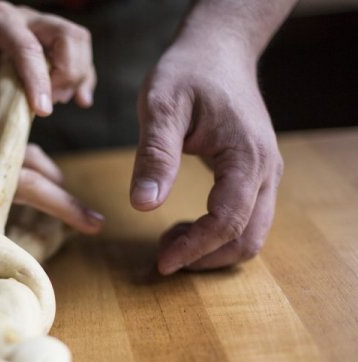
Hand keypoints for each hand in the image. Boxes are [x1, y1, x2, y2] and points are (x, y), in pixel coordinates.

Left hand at [0, 0, 95, 115]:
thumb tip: (27, 110)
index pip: (29, 47)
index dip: (39, 80)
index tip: (43, 110)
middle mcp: (25, 18)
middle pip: (68, 37)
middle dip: (66, 76)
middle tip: (44, 105)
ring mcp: (39, 27)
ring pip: (78, 43)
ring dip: (76, 77)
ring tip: (55, 102)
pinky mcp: (46, 42)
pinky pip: (75, 54)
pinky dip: (81, 78)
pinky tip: (81, 100)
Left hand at [130, 39, 282, 274]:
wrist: (217, 51)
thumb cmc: (187, 73)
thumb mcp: (162, 107)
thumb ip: (155, 156)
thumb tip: (143, 206)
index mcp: (246, 156)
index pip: (228, 220)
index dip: (195, 249)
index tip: (161, 263)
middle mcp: (266, 170)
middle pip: (248, 238)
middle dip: (206, 258)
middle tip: (162, 256)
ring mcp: (265, 173)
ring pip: (251, 233)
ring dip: (212, 249)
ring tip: (169, 240)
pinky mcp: (255, 174)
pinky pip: (246, 218)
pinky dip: (217, 234)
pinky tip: (184, 226)